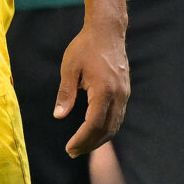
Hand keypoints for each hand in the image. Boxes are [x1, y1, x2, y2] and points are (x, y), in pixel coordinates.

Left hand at [55, 18, 130, 158]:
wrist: (107, 31)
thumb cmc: (86, 46)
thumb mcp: (69, 68)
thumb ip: (65, 93)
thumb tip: (59, 116)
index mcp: (104, 90)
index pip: (93, 124)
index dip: (81, 139)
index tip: (69, 148)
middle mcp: (118, 95)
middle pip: (106, 129)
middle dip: (90, 144)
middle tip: (72, 152)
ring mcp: (124, 94)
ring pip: (114, 125)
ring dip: (99, 139)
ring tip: (82, 146)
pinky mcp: (125, 91)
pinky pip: (118, 116)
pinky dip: (106, 128)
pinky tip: (94, 131)